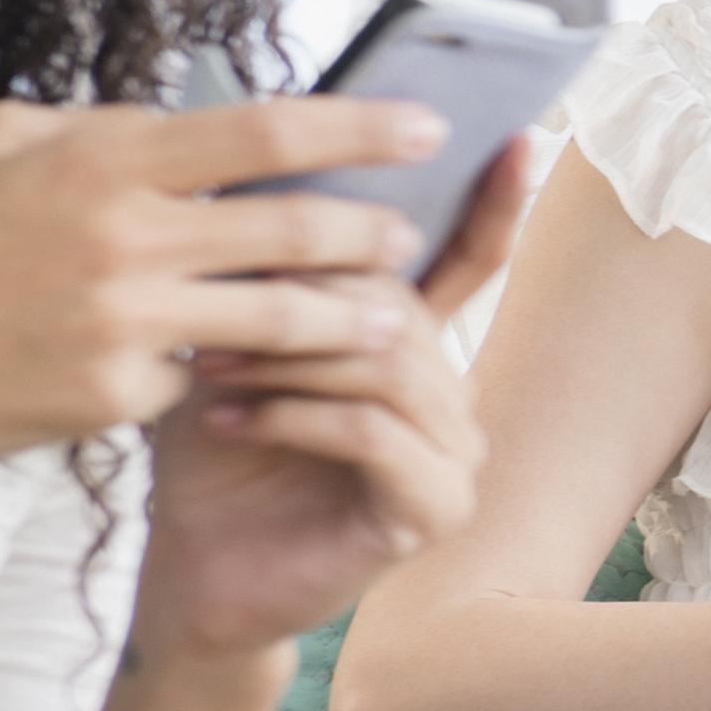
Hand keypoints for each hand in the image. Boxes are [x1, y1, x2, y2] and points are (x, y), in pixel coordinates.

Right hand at [0, 93, 458, 479]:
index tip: (429, 127)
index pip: (266, 130)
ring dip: (348, 318)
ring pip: (281, 319)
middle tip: (407, 237)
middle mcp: (125, 238)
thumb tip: (180, 119)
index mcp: (102, 161)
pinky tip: (231, 380)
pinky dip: (219, 374)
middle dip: (371, 234)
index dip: (361, 128)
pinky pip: (200, 378)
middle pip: (296, 229)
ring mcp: (126, 322)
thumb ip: (98, 127)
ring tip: (385, 316)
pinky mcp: (121, 394)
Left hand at [131, 137, 535, 666]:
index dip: (495, 203)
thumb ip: (274, 280)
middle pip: (404, 307)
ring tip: (210, 365)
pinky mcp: (434, 512)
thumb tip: (261, 171)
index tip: (513, 135)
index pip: (472, 264)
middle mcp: (453, 398)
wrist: (197, 574)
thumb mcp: (236, 345)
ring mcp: (455, 458)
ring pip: (390, 365)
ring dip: (289, 358)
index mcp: (418, 349)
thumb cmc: (212, 458)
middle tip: (212, 300)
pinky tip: (228, 422)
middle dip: (304, 298)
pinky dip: (295, 417)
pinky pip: (375, 433)